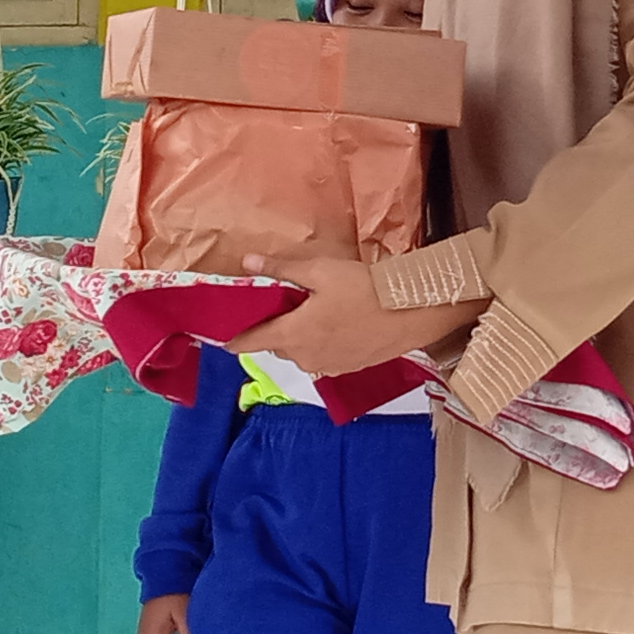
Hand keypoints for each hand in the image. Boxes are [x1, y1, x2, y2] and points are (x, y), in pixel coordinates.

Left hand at [225, 252, 479, 379]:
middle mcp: (305, 358)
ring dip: (299, 336)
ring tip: (313, 311)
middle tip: (285, 304)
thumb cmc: (363, 289)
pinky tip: (336, 324)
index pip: (251, 343)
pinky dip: (320, 343)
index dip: (233, 339)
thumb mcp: (319, 271)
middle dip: (275, 328)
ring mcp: (327, 367)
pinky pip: (321, 357)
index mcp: (292, 335)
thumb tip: (247, 264)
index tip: (221, 336)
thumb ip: (281, 270)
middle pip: (277, 345)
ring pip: (300, 352)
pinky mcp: (347, 369)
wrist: (411, 312)